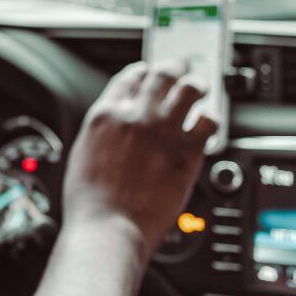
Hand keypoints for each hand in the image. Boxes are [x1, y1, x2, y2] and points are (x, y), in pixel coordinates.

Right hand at [61, 61, 217, 260]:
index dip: (142, 71)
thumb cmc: (91, 201)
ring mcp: (164, 130)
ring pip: (189, 89)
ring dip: (196, 86)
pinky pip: (209, 120)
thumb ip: (103, 133)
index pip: (129, 77)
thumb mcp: (84, 153)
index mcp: (106, 114)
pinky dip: (211, 117)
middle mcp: (137, 115)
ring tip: (201, 88)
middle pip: (162, 75)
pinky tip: (210, 121)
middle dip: (174, 68)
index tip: (148, 73)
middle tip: (181, 68)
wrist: (109, 227)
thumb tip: (116, 128)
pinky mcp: (188, 151)